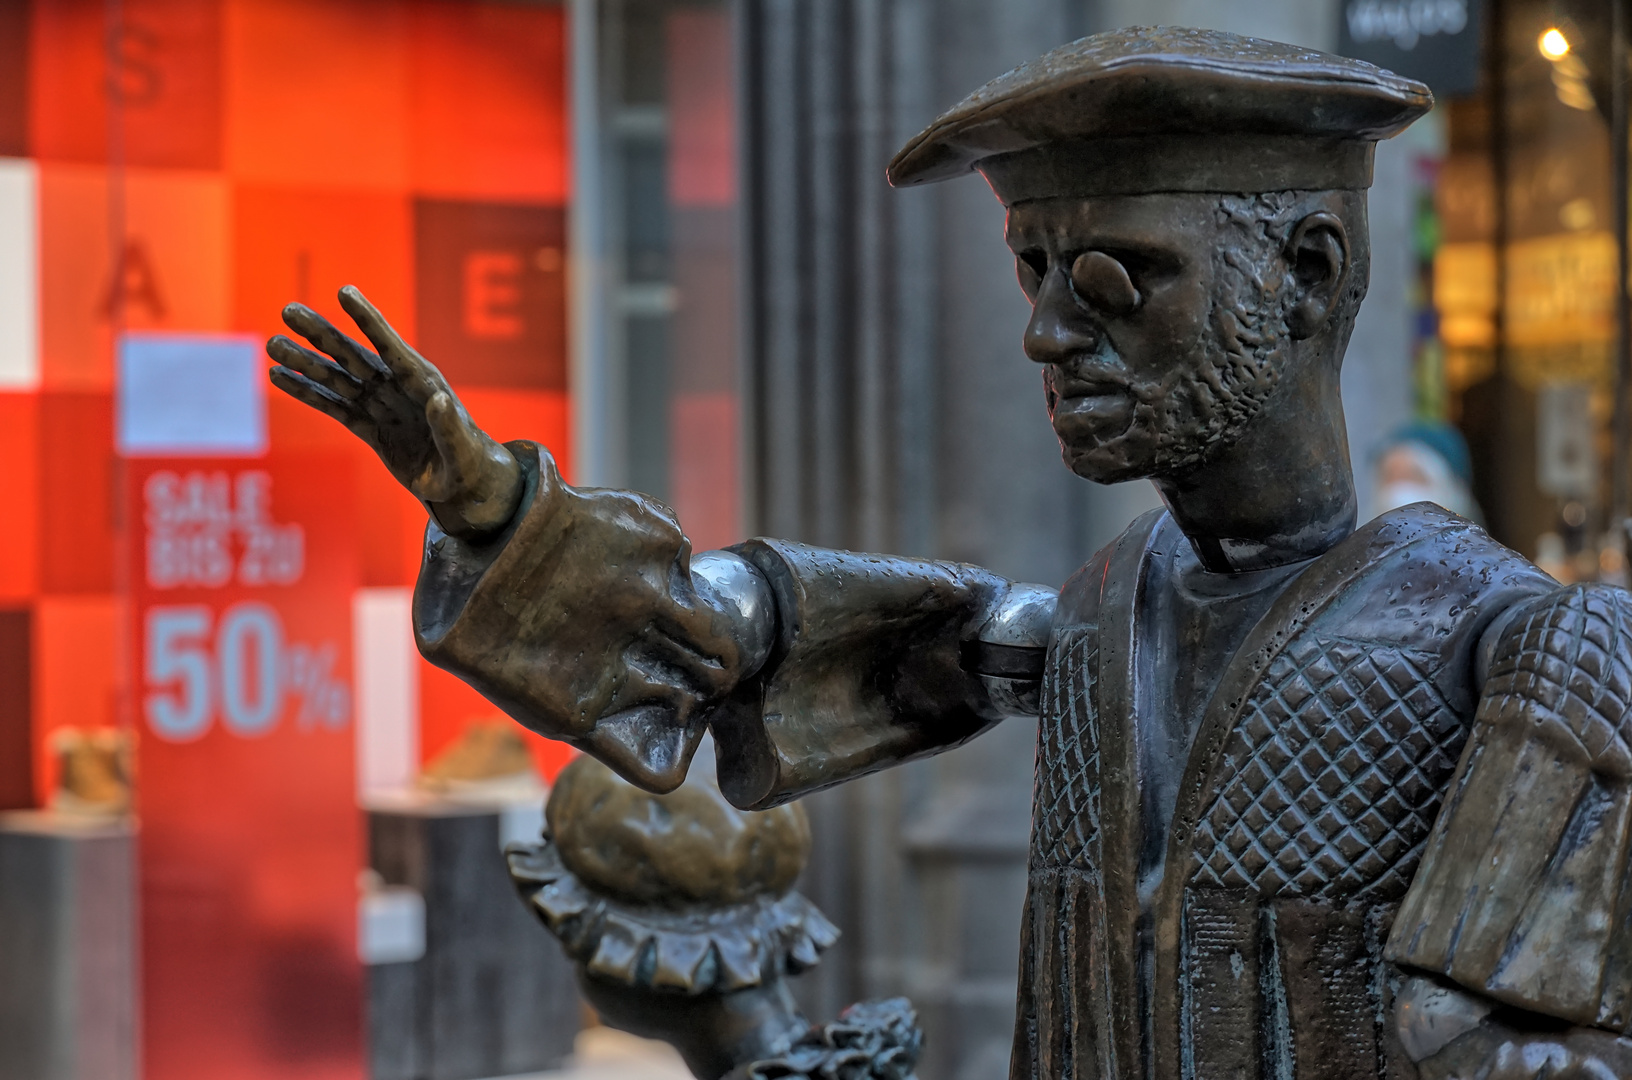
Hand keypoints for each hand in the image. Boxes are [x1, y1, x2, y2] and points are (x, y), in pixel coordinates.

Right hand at [266, 285, 523, 539]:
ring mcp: (382, 406)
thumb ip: (450, 426)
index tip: (344, 291)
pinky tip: (280, 377)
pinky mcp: (370, 428)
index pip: (391, 346)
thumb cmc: (471, 464)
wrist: (466, 485)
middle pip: (354, 355)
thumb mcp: (463, 450)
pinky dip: (307, 393)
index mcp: (424, 383)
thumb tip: (439, 399)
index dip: (368, 320)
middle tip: (288, 311)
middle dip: (322, 334)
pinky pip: (334, 407)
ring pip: (337, 379)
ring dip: (305, 362)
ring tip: (272, 344)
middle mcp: (398, 387)